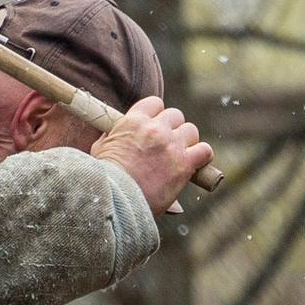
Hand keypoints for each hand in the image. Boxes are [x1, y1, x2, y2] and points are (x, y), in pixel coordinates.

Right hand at [89, 96, 212, 212]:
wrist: (114, 201)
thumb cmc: (103, 180)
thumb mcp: (100, 150)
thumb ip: (110, 137)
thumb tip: (110, 133)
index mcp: (133, 121)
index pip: (155, 104)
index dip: (157, 116)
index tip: (155, 127)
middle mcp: (155, 129)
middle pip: (175, 116)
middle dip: (173, 129)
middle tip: (167, 146)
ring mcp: (171, 145)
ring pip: (191, 131)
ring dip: (187, 142)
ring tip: (180, 157)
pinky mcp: (184, 164)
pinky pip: (205, 151)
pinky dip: (202, 156)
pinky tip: (196, 164)